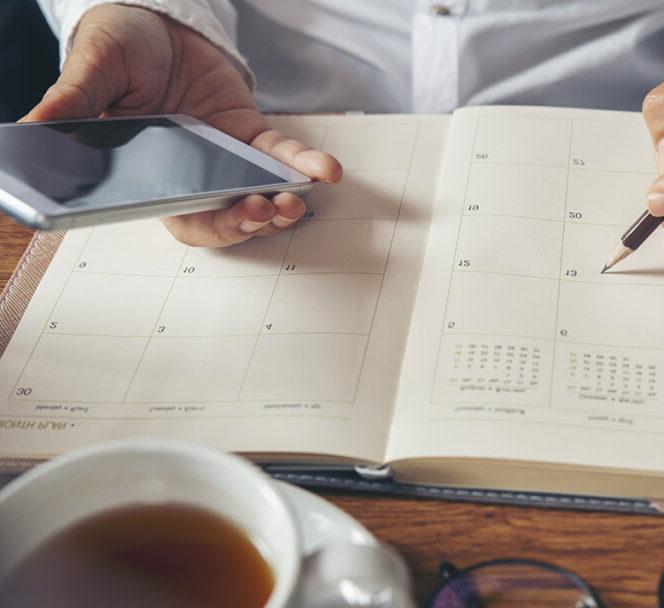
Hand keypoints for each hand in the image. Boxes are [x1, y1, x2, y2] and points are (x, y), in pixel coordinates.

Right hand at [23, 4, 340, 246]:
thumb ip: (72, 100)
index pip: (178, 214)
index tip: (228, 220)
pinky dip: (304, 164)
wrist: (155, 22)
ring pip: (258, 195)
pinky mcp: (250, 136)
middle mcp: (191, 174)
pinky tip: (325, 170)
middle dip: (247, 222)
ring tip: (295, 202)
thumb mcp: (92, 69)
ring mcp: (225, 158)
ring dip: (282, 205)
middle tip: (265, 212)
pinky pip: (281, 155)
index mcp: (148, 173)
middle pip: (224, 216)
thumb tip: (32, 127)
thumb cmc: (117, 48)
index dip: (206, 225)